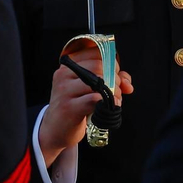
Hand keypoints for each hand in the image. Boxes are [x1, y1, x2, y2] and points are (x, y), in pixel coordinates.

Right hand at [36, 44, 132, 167]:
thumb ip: (110, 80)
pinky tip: (108, 108)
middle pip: (99, 66)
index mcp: (68, 66)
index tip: (115, 74)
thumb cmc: (74, 106)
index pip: (95, 52)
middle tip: (117, 90)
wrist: (55, 130)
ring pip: (99, 82)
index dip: (111, 62)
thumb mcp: (89, 89)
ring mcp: (64, 91)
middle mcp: (64, 75)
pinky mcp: (69, 107)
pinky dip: (107, 102)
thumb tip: (128, 84)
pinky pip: (94, 99)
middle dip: (115, 78)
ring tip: (114, 100)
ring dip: (114, 92)